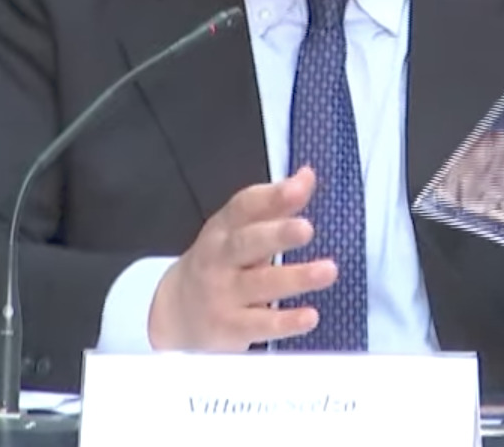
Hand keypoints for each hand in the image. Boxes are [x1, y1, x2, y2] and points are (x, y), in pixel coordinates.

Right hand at [147, 165, 336, 350]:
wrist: (175, 312)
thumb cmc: (219, 263)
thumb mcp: (239, 230)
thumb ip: (275, 204)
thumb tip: (307, 175)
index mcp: (224, 229)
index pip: (244, 207)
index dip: (272, 196)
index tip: (300, 187)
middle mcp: (220, 259)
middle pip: (247, 243)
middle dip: (277, 235)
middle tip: (307, 228)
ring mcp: (223, 294)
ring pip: (260, 284)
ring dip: (295, 278)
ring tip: (328, 270)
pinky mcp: (230, 328)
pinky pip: (259, 325)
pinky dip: (285, 322)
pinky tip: (310, 316)